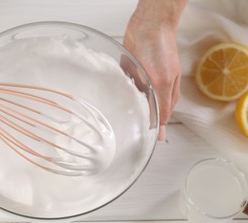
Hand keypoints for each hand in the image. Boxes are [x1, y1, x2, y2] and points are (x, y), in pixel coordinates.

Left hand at [123, 0, 186, 140]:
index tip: (137, 143)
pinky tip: (110, 98)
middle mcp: (153, 90)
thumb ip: (160, 107)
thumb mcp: (162, 83)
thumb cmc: (161, 50)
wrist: (148, 25)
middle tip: (121, 132)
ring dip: (123, 106)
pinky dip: (117, 91)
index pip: (157, 120)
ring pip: (131, 101)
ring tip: (113, 118)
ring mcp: (141, 81)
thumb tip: (160, 130)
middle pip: (143, 111)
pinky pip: (122, 87)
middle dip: (133, 119)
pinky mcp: (129, 72)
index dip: (148, 131)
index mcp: (165, 96)